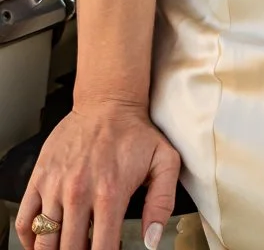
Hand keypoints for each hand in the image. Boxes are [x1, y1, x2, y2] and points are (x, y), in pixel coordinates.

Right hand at [16, 102, 179, 249]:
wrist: (108, 102)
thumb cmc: (136, 133)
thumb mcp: (164, 161)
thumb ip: (162, 202)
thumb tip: (151, 240)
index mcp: (110, 194)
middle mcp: (79, 193)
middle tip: (88, 247)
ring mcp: (55, 186)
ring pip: (44, 242)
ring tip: (69, 246)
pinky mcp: (39, 178)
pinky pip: (25, 221)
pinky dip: (30, 239)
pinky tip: (43, 242)